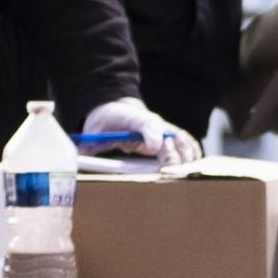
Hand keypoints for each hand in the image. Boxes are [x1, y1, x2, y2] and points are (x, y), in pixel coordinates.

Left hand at [82, 99, 200, 165]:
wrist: (113, 108)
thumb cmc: (104, 122)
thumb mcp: (93, 131)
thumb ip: (89, 144)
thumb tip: (80, 157)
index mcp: (132, 119)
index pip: (147, 124)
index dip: (152, 137)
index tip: (153, 148)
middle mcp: (152, 122)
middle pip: (169, 136)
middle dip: (172, 154)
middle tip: (170, 170)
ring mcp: (162, 128)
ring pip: (181, 139)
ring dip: (186, 154)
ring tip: (189, 169)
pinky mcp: (169, 135)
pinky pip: (186, 141)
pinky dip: (192, 151)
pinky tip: (196, 162)